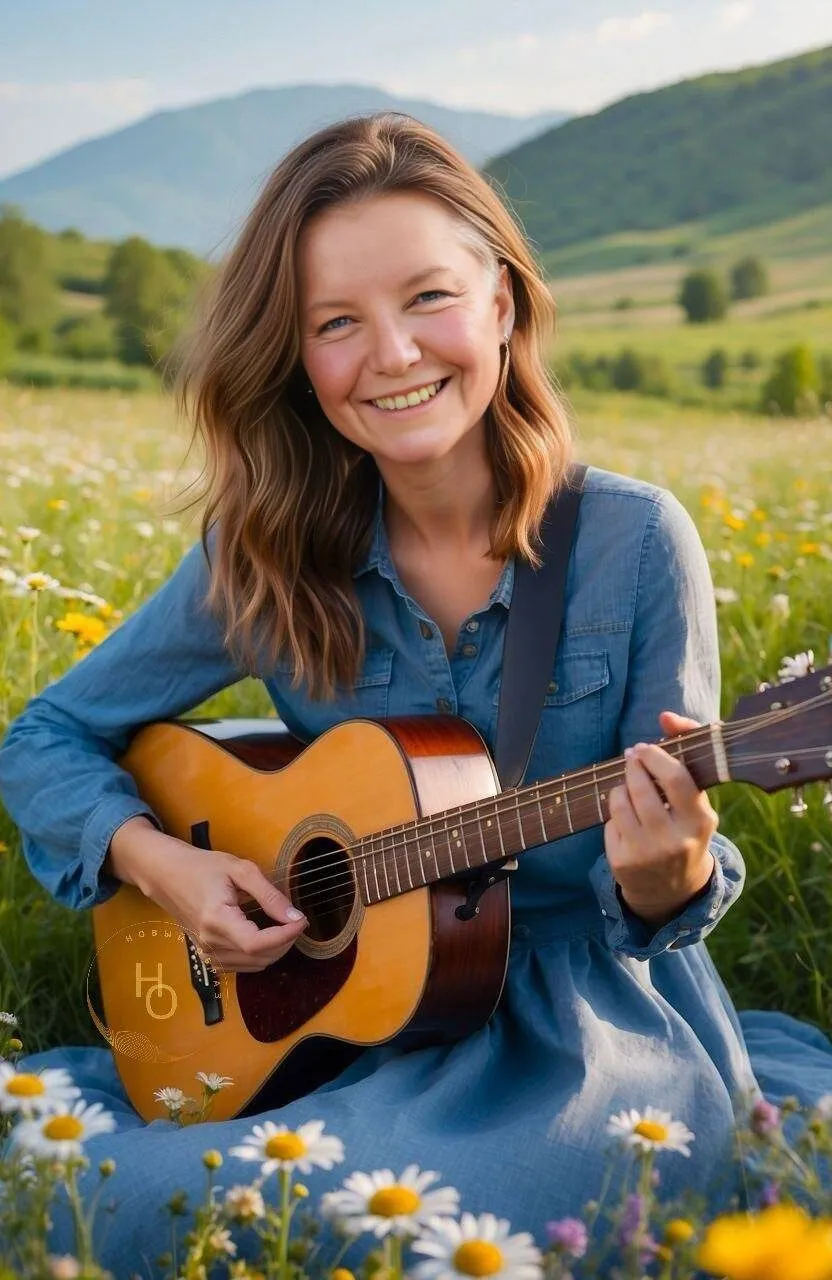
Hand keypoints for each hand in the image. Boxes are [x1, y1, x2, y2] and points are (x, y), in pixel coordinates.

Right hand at [113, 825, 307, 972]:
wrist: (167, 874)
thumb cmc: (203, 866)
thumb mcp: (240, 870)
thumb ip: (269, 895)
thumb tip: (294, 916)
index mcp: (216, 920)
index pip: (257, 944)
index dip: (285, 936)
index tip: (302, 920)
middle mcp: (209, 943)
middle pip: (258, 958)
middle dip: (285, 942)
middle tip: (296, 919)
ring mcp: (206, 953)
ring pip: (252, 966)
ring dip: (275, 950)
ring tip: (284, 926)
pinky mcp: (206, 956)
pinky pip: (241, 966)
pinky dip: (259, 956)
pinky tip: (265, 937)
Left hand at [604, 711, 717, 928]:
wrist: (674, 890)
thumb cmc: (684, 829)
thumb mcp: (696, 801)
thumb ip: (685, 755)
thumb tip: (666, 716)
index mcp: (701, 821)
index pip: (677, 779)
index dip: (656, 757)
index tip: (645, 748)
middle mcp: (676, 840)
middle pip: (642, 787)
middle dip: (633, 766)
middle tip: (632, 757)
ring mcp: (648, 854)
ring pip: (620, 801)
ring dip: (621, 788)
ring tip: (629, 789)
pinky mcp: (624, 863)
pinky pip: (609, 822)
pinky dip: (615, 814)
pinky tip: (627, 822)